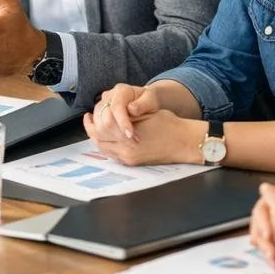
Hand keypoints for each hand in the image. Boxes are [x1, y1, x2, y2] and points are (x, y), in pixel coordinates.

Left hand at [84, 108, 202, 164]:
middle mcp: (127, 150)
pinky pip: (112, 155)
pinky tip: (105, 137)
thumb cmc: (169, 125)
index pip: (103, 125)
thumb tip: (108, 111)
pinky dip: (105, 145)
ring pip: (103, 148)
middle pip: (99, 138)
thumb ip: (125, 113)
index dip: (96, 117)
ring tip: (94, 127)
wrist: (185, 142)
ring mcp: (129, 158)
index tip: (91, 112)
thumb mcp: (146, 112)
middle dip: (92, 127)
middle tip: (90, 118)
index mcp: (129, 135)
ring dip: (97, 137)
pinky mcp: (132, 163)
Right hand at [90, 84, 160, 141]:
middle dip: (118, 134)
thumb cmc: (148, 101)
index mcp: (121, 91)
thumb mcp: (151, 100)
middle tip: (133, 143)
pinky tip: (115, 143)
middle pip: (105, 119)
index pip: (117, 107)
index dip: (122, 122)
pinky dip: (104, 138)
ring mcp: (100, 106)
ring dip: (111, 138)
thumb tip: (132, 109)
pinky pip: (95, 129)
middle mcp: (108, 97)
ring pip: (98, 126)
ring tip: (128, 144)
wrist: (142, 101)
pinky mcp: (98, 115)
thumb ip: (143, 104)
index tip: (130, 135)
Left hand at [249, 182, 274, 273]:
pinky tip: (274, 250)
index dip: (271, 191)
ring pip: (259, 232)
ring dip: (263, 231)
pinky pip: (266, 250)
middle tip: (270, 214)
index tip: (270, 191)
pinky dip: (269, 247)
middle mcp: (273, 225)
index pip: (268, 192)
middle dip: (264, 212)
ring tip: (269, 235)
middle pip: (260, 212)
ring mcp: (273, 243)